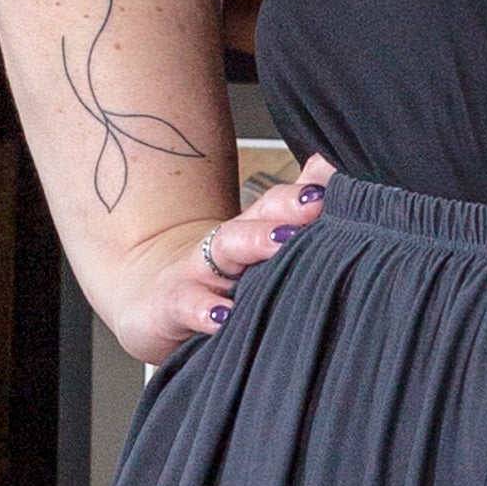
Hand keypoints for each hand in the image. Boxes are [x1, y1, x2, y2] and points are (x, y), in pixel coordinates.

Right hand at [109, 155, 331, 366]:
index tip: (335, 187)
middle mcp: (228, 246)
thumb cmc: (217, 280)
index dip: (307, 193)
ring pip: (227, 248)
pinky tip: (222, 316)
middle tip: (317, 204)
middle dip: (287, 207)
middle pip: (260, 214)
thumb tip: (327, 169)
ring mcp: (198, 272)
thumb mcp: (253, 250)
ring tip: (282, 241)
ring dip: (254, 241)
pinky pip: (187, 304)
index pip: (281, 203)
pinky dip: (203, 310)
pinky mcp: (172, 305)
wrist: (151, 302)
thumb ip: (291, 212)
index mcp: (252, 232)